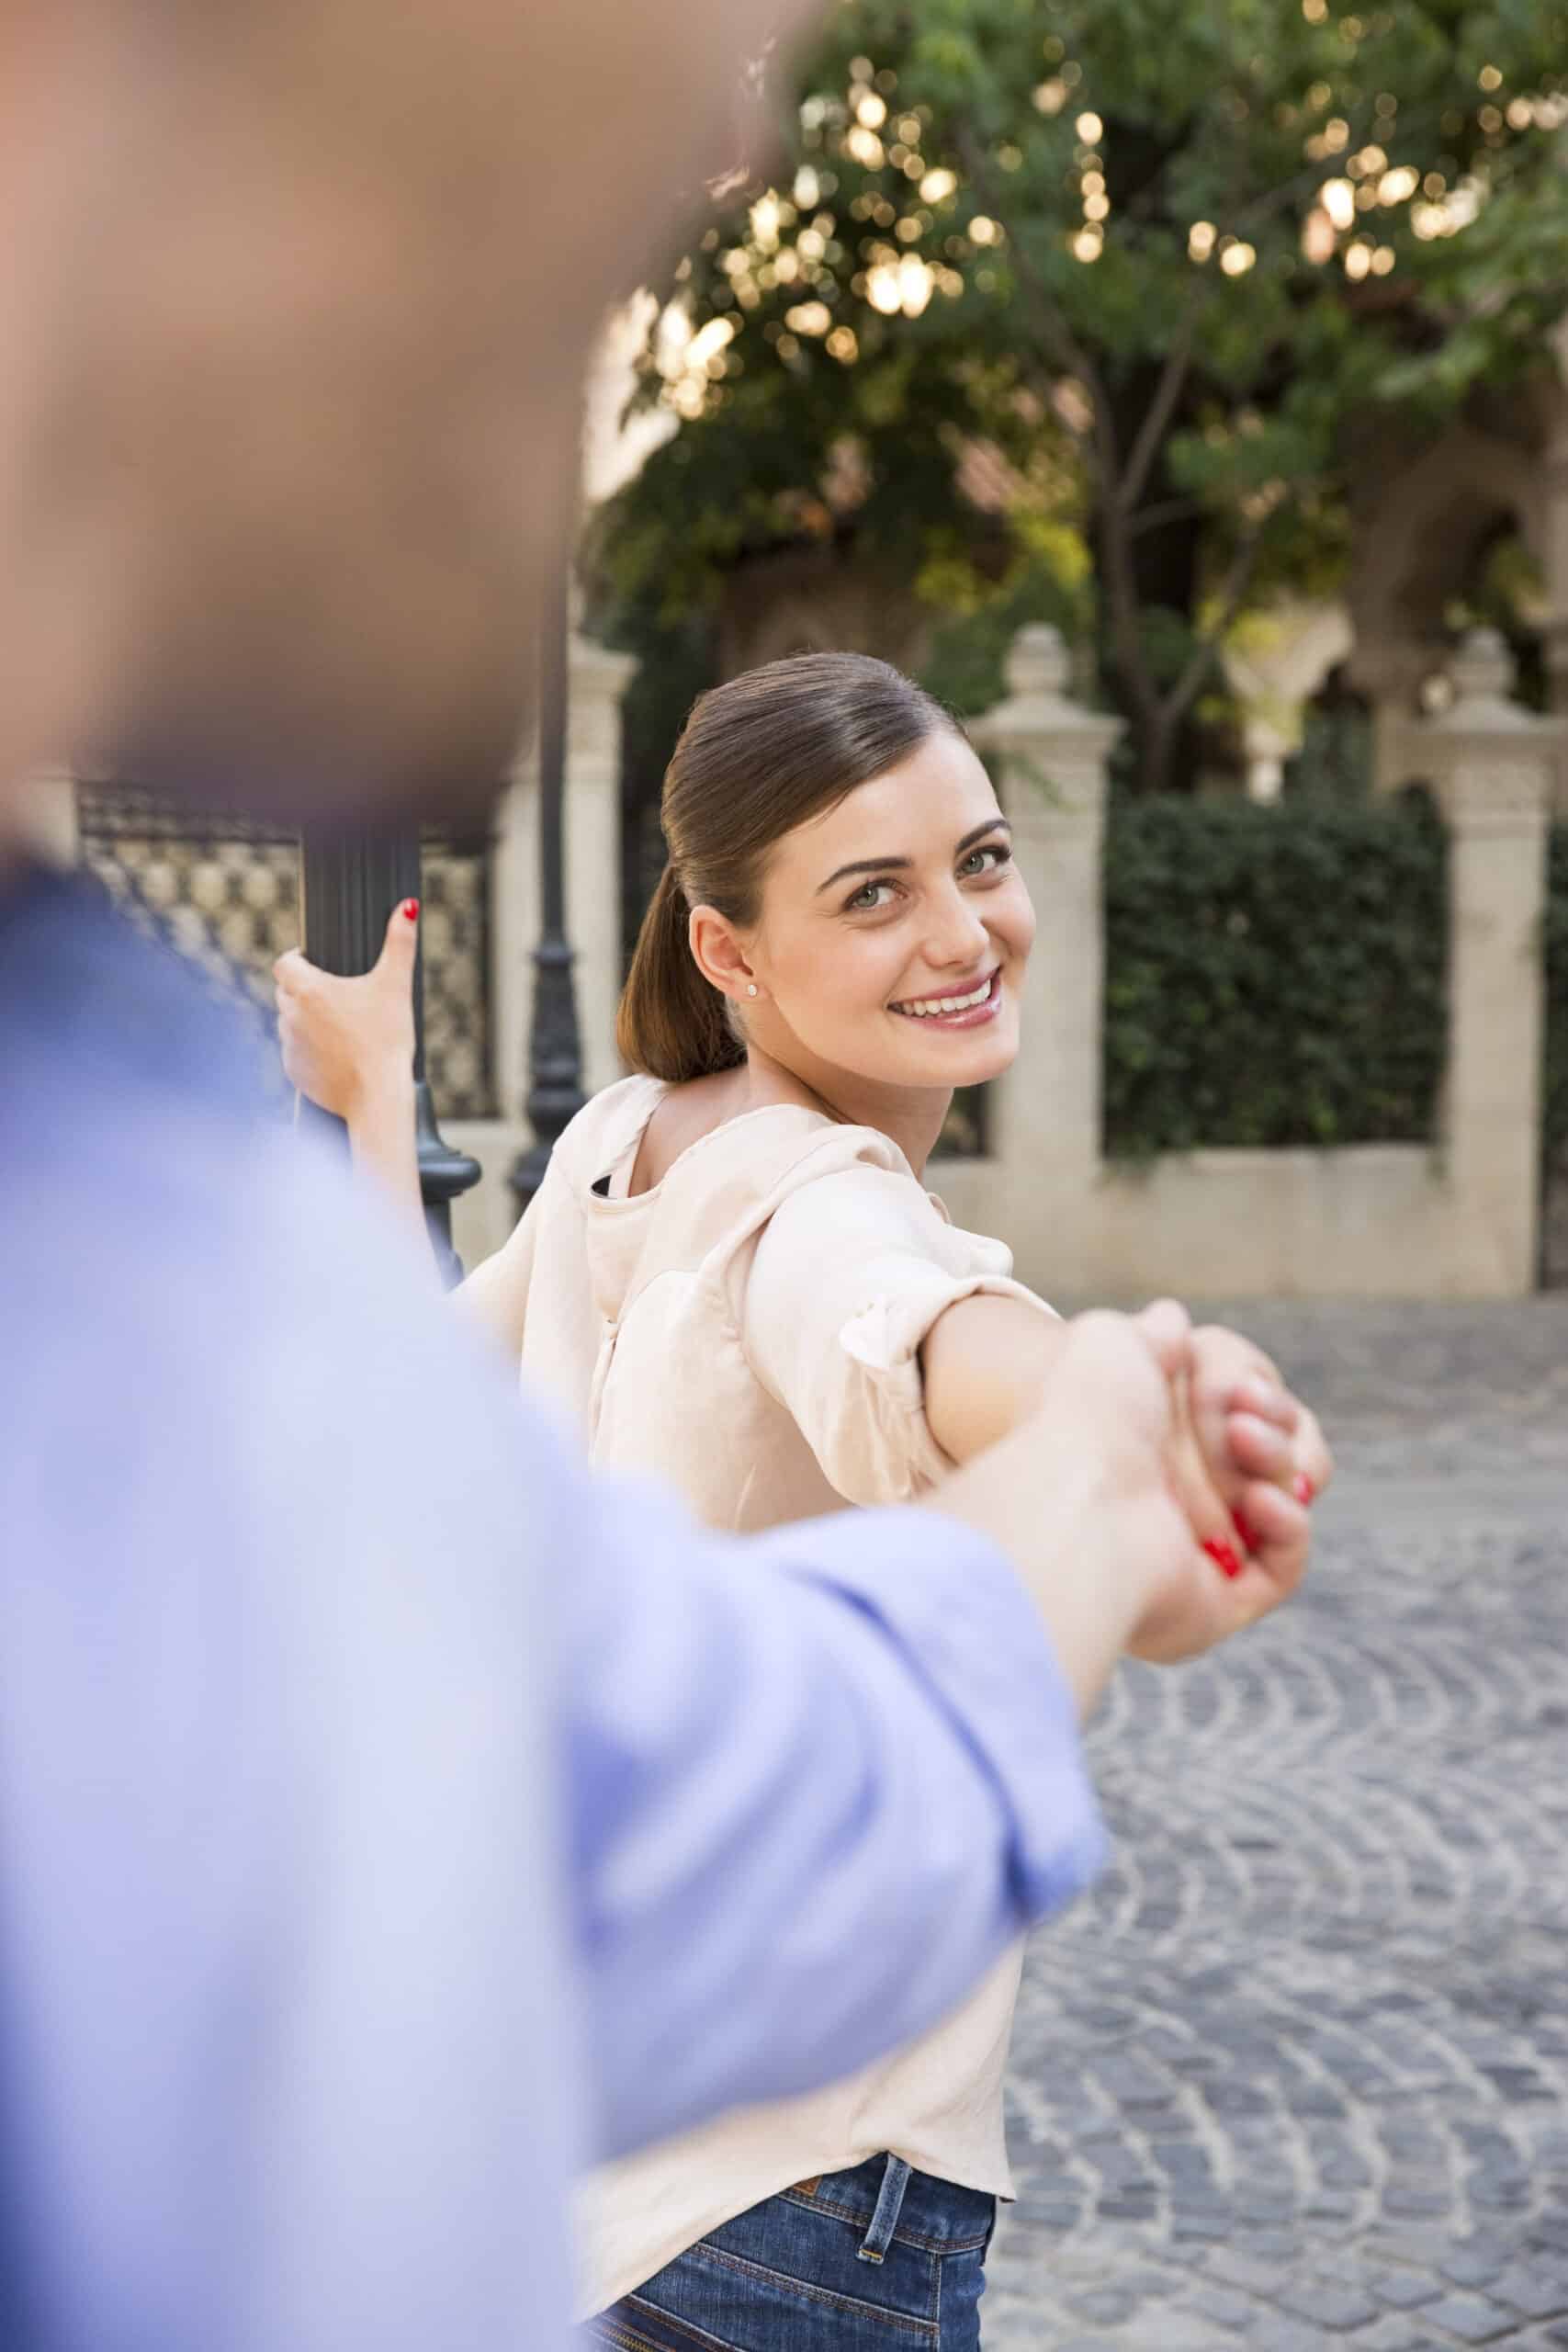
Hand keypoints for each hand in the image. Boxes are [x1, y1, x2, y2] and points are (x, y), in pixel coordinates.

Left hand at [273, 899, 418, 1119]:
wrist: (378, 1097)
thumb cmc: (387, 1040)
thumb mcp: (397, 985)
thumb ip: (400, 942)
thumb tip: (408, 906)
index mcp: (309, 990)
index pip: (283, 963)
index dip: (296, 959)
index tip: (314, 963)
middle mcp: (291, 1016)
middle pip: (286, 992)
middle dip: (304, 991)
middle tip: (336, 997)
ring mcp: (289, 1047)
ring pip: (288, 1023)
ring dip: (304, 1020)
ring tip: (338, 1027)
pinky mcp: (293, 1073)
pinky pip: (294, 1054)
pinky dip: (309, 1051)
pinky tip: (335, 1054)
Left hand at [1036, 1304, 1313, 1666]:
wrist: (1076, 1493)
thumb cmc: (1088, 1415)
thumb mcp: (1113, 1342)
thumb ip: (1150, 1333)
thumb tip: (1171, 1320)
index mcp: (1146, 1448)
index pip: (1231, 1419)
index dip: (1251, 1394)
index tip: (1237, 1384)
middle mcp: (1168, 1504)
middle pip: (1267, 1459)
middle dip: (1270, 1428)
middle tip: (1242, 1417)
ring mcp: (1193, 1557)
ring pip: (1281, 1506)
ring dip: (1278, 1465)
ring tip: (1244, 1442)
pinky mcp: (1217, 1604)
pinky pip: (1283, 1567)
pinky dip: (1288, 1527)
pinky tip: (1262, 1500)